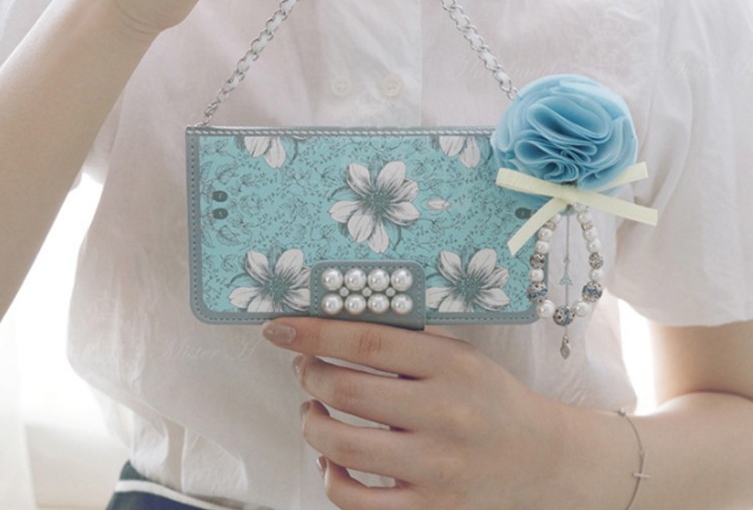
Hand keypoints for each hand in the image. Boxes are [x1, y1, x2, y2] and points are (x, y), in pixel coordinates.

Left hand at [262, 318, 592, 508]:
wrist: (542, 456)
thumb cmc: (490, 396)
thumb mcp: (460, 354)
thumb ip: (407, 340)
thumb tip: (335, 326)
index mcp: (451, 366)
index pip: (367, 342)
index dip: (314, 333)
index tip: (279, 328)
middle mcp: (444, 414)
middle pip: (346, 392)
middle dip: (309, 376)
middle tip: (305, 369)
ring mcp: (436, 466)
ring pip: (342, 447)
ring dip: (311, 425)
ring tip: (312, 412)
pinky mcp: (430, 506)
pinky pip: (358, 502)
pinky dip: (329, 479)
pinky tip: (331, 462)